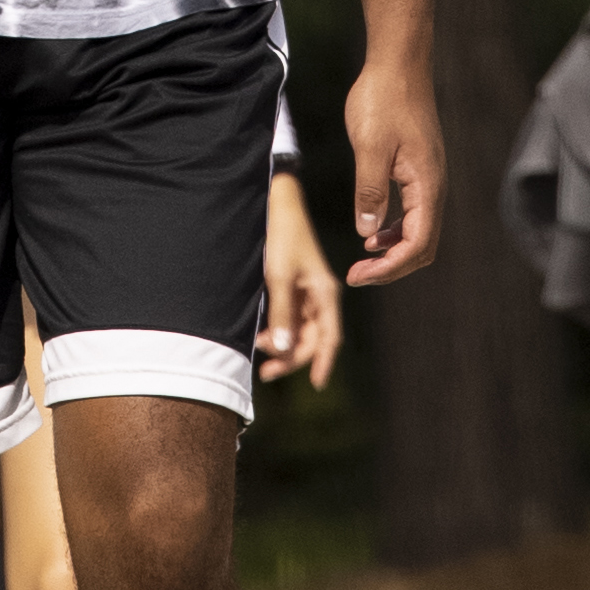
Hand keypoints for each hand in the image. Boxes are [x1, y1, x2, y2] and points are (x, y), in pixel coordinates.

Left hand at [258, 171, 343, 384]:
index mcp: (326, 293)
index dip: (323, 362)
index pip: (330, 338)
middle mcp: (321, 296)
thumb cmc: (282, 236)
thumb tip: (283, 349)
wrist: (277, 204)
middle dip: (291, 357)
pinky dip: (278, 330)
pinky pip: (289, 319)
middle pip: (312, 339)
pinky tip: (261, 336)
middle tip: (266, 371)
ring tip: (259, 350)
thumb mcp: (278, 276)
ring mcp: (308, 293)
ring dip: (282, 345)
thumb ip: (281, 313)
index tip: (317, 384)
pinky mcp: (294, 289)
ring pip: (299, 331)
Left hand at [339, 52, 442, 285]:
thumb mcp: (369, 147)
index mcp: (427, 185)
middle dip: (392, 266)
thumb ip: (370, 191)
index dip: (388, 267)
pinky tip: (374, 229)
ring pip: (419, 230)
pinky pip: (414, 211)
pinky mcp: (420, 169)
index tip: (357, 274)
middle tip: (357, 274)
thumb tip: (367, 232)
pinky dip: (395, 229)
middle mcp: (434, 186)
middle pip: (423, 245)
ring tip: (364, 258)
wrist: (399, 63)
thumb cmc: (383, 99)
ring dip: (394, 250)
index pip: (416, 244)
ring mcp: (429, 178)